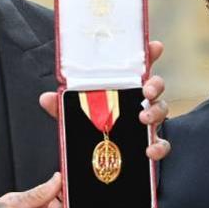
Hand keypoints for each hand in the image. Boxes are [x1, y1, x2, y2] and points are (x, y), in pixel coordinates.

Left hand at [39, 40, 171, 160]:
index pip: (139, 67)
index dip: (149, 54)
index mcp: (123, 89)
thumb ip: (62, 106)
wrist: (100, 160)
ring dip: (156, 112)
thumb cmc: (92, 128)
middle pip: (155, 86)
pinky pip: (162, 143)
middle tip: (146, 91)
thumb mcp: (75, 115)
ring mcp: (148, 122)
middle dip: (155, 84)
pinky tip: (150, 150)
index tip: (155, 46)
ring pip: (162, 110)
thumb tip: (46, 98)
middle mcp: (139, 102)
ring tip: (144, 119)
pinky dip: (159, 146)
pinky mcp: (151, 143)